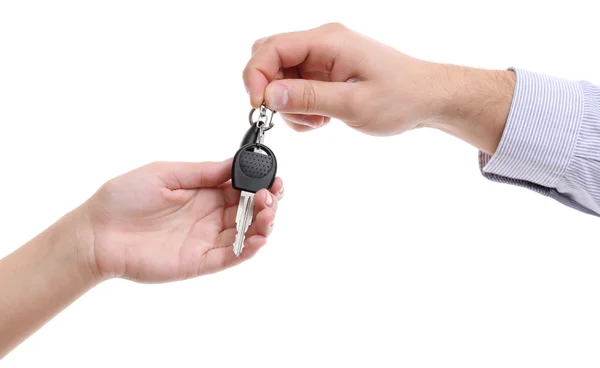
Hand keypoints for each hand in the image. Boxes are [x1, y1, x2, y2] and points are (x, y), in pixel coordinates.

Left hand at [83, 159, 283, 282]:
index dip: (260, 184)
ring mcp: (206, 240)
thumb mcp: (166, 173)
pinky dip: (249, 249)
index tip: (273, 178)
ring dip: (264, 224)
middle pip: (250, 211)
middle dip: (267, 203)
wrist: (96, 233)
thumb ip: (202, 172)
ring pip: (246, 234)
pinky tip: (259, 237)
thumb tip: (234, 163)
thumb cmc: (124, 198)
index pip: (241, 189)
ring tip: (267, 212)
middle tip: (271, 195)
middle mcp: (209, 217)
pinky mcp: (199, 262)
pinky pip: (231, 257)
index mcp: (203, 193)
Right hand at [243, 23, 514, 153]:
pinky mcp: (327, 74)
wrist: (428, 99)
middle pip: (271, 59)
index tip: (259, 106)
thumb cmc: (401, 97)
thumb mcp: (353, 103)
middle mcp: (322, 44)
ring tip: (316, 120)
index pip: (271, 48)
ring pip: (282, 77)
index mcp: (327, 41)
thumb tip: (269, 95)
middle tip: (285, 115)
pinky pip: (297, 88)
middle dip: (270, 90)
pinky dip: (300, 107)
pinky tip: (322, 119)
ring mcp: (323, 59)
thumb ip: (308, 97)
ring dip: (288, 104)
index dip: (256, 76)